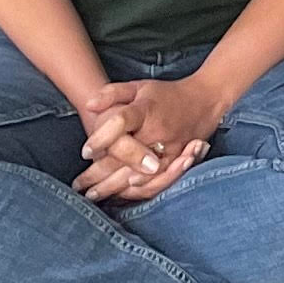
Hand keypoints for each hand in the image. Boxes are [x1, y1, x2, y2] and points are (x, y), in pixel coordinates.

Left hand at [75, 73, 225, 204]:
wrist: (205, 100)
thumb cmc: (166, 94)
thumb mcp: (139, 86)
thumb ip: (112, 93)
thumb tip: (89, 105)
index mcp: (145, 109)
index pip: (119, 123)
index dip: (100, 138)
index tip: (85, 152)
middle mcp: (156, 131)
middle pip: (123, 157)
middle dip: (98, 174)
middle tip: (78, 186)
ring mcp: (168, 149)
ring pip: (137, 174)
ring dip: (113, 187)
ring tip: (93, 195)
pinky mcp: (177, 162)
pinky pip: (154, 182)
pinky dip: (135, 192)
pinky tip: (120, 196)